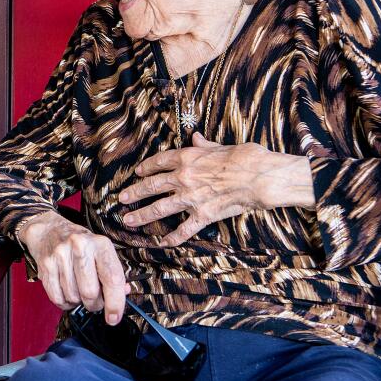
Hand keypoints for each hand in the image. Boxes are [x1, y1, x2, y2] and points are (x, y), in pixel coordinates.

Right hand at [17, 211, 126, 323]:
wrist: (49, 230)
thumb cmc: (80, 244)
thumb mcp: (101, 251)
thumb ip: (113, 273)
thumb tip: (124, 294)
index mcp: (100, 244)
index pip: (112, 278)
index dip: (115, 303)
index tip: (114, 317)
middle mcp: (79, 247)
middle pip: (90, 292)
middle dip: (94, 304)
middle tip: (94, 300)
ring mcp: (60, 255)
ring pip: (73, 298)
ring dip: (78, 301)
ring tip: (78, 288)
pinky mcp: (45, 265)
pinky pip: (57, 298)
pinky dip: (64, 302)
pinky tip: (66, 291)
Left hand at [116, 133, 313, 245]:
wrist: (260, 177)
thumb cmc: (245, 158)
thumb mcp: (221, 146)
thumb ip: (204, 146)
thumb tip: (196, 138)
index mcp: (187, 158)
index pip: (159, 162)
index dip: (146, 168)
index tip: (137, 172)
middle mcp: (184, 177)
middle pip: (152, 186)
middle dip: (134, 192)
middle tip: (121, 198)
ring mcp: (191, 198)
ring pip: (159, 208)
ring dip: (141, 215)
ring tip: (128, 220)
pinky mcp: (203, 215)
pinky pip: (184, 229)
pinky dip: (172, 237)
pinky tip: (162, 242)